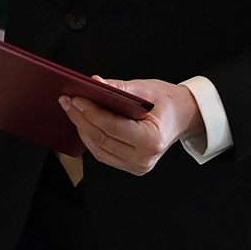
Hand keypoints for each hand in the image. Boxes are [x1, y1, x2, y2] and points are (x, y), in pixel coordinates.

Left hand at [59, 78, 198, 175]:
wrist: (184, 116)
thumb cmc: (168, 102)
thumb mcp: (146, 89)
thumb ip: (119, 87)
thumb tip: (94, 82)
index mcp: (152, 140)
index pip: (111, 127)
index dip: (90, 112)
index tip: (74, 98)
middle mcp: (144, 158)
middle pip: (101, 139)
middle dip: (80, 118)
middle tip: (66, 100)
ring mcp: (138, 166)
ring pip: (98, 149)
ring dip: (82, 129)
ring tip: (71, 109)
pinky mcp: (131, 167)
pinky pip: (103, 154)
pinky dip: (91, 138)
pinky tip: (83, 122)